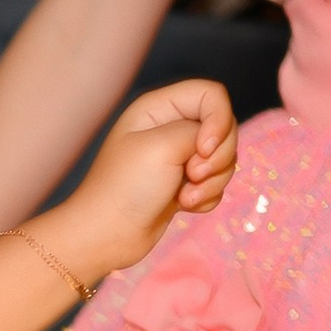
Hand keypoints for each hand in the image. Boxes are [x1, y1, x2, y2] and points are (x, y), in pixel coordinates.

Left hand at [48, 77, 237, 287]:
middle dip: (216, 157)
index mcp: (158, 107)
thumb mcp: (165, 145)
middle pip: (224, 128)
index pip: (211, 94)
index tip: (203, 149)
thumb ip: (202, 129)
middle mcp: (169, 127)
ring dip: (211, 182)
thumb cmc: (126, 187)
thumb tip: (214, 143)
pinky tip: (182, 207)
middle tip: (191, 175)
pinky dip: (205, 197)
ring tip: (184, 197)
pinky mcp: (184, 185)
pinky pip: (215, 184)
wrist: (107, 236)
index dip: (219, 119)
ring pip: (223, 159)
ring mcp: (178, 158)